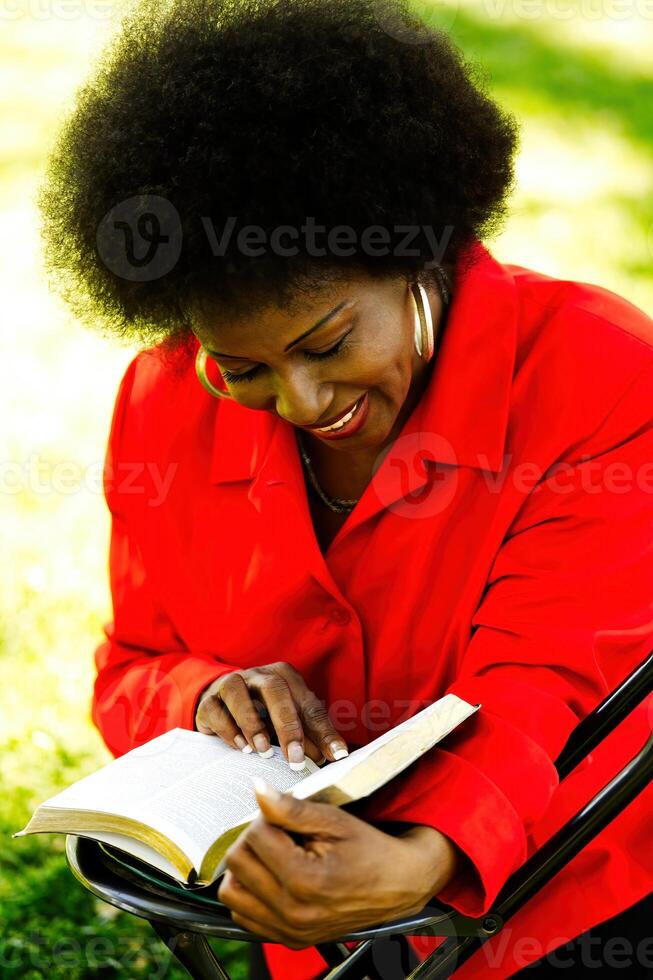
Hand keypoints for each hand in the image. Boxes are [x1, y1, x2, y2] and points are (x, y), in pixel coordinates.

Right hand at [195, 662, 348, 767]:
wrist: (220, 705)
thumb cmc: (262, 714)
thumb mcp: (289, 723)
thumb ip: (309, 737)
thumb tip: (332, 756)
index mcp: (286, 677)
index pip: (309, 704)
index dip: (324, 731)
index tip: (335, 755)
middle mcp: (259, 675)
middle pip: (275, 691)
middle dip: (287, 726)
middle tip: (294, 758)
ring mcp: (232, 684)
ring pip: (240, 694)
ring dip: (253, 724)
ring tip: (262, 751)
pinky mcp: (209, 700)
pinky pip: (216, 709)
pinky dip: (228, 728)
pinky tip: (239, 746)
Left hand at [218, 782, 460, 948]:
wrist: (398, 884)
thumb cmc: (369, 849)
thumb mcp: (334, 820)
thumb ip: (291, 808)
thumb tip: (257, 788)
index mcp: (303, 880)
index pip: (253, 836)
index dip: (267, 817)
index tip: (286, 816)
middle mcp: (292, 912)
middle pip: (237, 863)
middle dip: (254, 839)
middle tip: (280, 833)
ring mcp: (289, 930)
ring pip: (232, 893)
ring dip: (246, 868)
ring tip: (272, 855)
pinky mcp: (289, 940)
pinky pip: (244, 916)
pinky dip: (250, 894)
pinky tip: (273, 878)